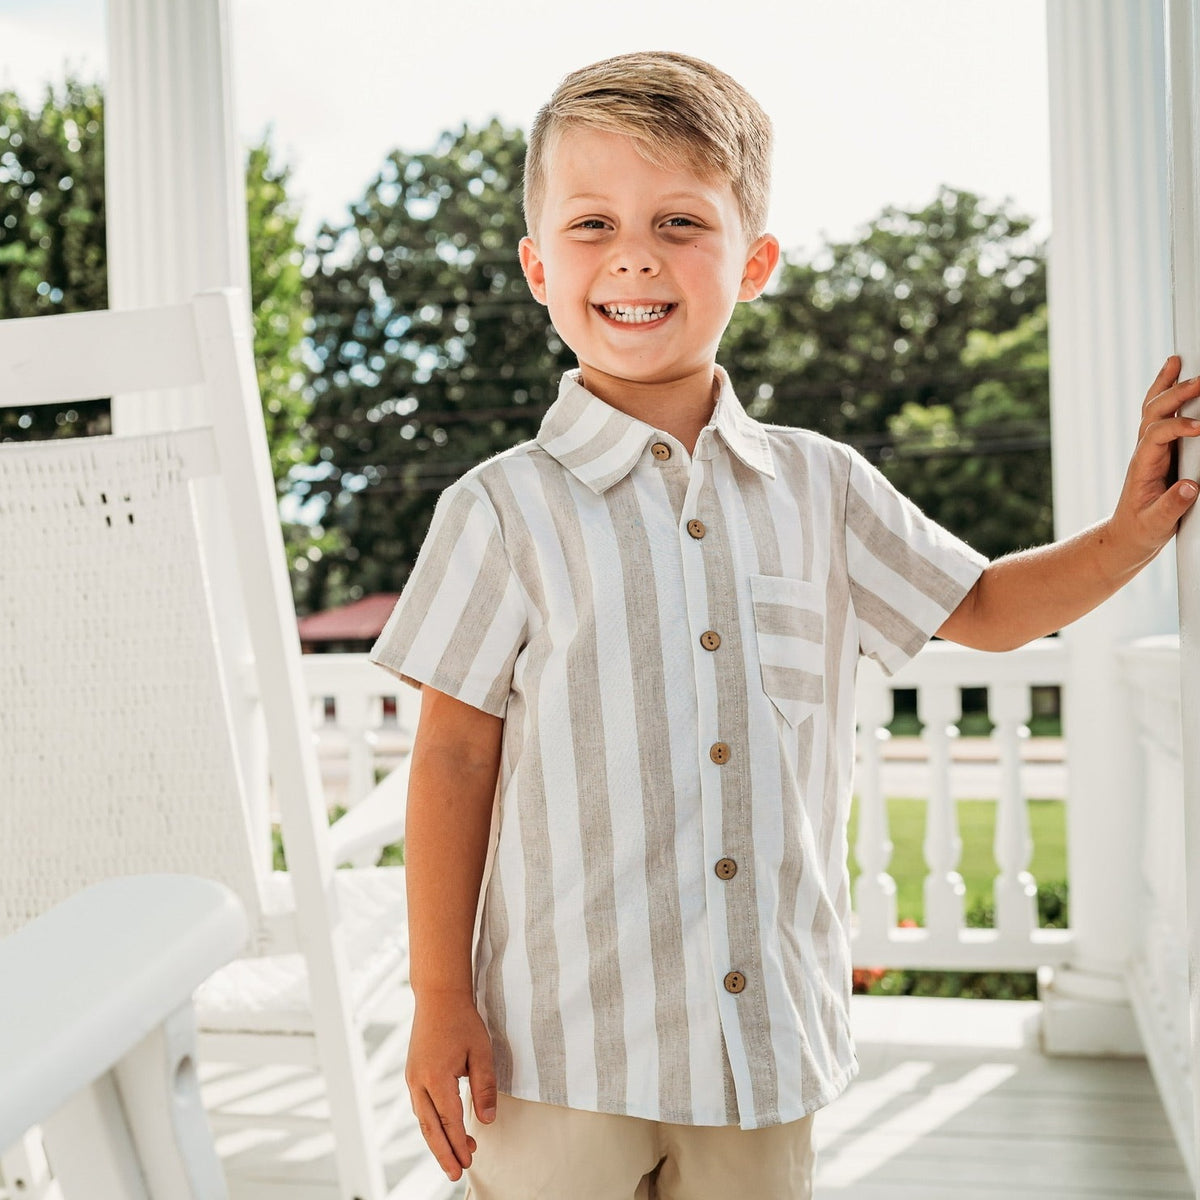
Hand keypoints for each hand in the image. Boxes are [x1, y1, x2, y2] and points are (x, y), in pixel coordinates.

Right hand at [405, 993, 496, 1180]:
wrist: (438, 997)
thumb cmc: (462, 1021)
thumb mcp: (481, 1052)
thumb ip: (485, 1086)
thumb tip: (487, 1119)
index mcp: (436, 1078)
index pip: (450, 1121)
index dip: (460, 1143)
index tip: (470, 1160)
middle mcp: (418, 1082)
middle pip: (431, 1128)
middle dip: (444, 1154)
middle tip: (456, 1175)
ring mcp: (412, 1078)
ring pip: (423, 1120)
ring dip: (437, 1140)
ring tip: (453, 1157)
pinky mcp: (412, 1074)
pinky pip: (420, 1107)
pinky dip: (431, 1124)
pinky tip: (442, 1130)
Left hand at [1109, 356, 1199, 567]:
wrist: (1128, 536)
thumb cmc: (1142, 530)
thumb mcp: (1156, 525)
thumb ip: (1172, 506)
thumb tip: (1191, 487)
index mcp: (1143, 467)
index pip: (1157, 436)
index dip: (1177, 428)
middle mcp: (1145, 452)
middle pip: (1153, 414)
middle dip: (1174, 395)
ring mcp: (1152, 448)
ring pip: (1155, 409)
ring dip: (1166, 384)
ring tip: (1177, 360)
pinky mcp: (1162, 449)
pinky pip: (1163, 416)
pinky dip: (1169, 394)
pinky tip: (1176, 375)